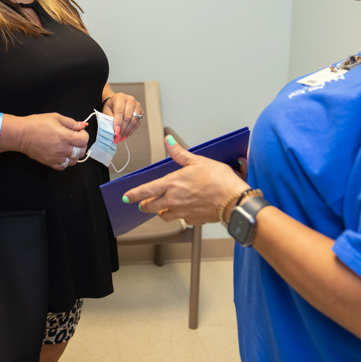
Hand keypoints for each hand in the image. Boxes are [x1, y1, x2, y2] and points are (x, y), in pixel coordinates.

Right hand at [12, 113, 89, 170]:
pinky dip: (65, 161)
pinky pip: (63, 166)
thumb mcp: (55, 117)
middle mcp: (62, 148)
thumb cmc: (36, 124)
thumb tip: (82, 126)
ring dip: (74, 154)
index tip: (78, 132)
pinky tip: (62, 154)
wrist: (21, 134)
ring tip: (68, 147)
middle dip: (81, 145)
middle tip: (75, 139)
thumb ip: (71, 123)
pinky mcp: (49, 163)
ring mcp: (56, 157)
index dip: (83, 134)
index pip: (84, 140)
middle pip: (81, 152)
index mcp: (64, 136)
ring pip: (74, 161)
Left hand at [102, 93, 143, 141]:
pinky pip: (137, 123)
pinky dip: (131, 131)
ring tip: (121, 137)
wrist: (117, 101)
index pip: (120, 111)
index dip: (118, 122)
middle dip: (122, 129)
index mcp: (120, 97)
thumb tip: (115, 131)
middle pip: (128, 117)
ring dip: (127, 131)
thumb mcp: (106, 110)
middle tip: (117, 136)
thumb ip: (109, 118)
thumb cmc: (111, 105)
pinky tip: (126, 134)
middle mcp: (131, 100)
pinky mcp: (141, 111)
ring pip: (134, 121)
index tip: (116, 132)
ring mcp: (137, 106)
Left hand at [123, 135, 249, 224]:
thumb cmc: (219, 180)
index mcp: (172, 184)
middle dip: (145, 204)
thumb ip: (180, 153)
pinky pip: (180, 219)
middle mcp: (174, 200)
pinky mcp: (192, 220)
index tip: (126, 197)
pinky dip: (179, 215)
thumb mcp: (198, 161)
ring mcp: (182, 212)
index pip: (146, 190)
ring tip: (163, 207)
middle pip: (151, 206)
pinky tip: (185, 210)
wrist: (233, 201)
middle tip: (143, 203)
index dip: (134, 194)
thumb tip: (169, 141)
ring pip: (164, 216)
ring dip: (161, 212)